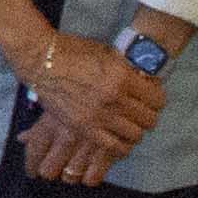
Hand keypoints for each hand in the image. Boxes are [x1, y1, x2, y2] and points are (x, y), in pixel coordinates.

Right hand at [11, 30, 165, 170]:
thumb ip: (126, 70)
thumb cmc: (73, 51)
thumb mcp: (106, 54)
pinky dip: (120, 144)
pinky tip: (117, 137)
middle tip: (141, 113)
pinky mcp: (84, 128)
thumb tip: (144, 80)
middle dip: (148, 116)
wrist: (40, 61)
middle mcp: (114, 98)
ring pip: (134, 135)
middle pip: (149, 120)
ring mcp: (99, 116)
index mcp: (122, 77)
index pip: (157, 100)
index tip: (151, 100)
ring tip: (128, 125)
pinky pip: (113, 146)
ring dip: (134, 130)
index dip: (157, 100)